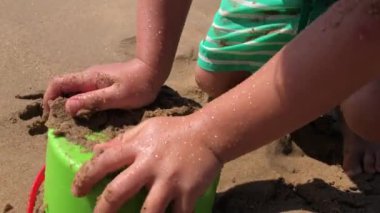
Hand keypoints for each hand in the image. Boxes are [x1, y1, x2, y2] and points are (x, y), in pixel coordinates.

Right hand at [43, 59, 164, 115]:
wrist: (153, 71)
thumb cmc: (137, 85)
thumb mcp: (115, 97)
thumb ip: (92, 101)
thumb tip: (67, 107)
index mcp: (88, 78)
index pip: (58, 83)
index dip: (49, 98)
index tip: (50, 115)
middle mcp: (88, 77)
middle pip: (64, 88)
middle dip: (57, 104)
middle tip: (61, 123)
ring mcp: (96, 79)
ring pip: (75, 91)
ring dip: (70, 105)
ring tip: (73, 123)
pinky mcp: (104, 84)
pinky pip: (86, 93)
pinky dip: (81, 104)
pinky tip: (89, 116)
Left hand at [72, 115, 221, 212]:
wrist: (208, 134)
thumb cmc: (174, 131)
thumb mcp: (146, 128)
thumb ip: (122, 140)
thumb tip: (96, 151)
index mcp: (137, 147)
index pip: (104, 162)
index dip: (85, 177)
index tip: (77, 190)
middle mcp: (150, 164)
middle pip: (118, 191)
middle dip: (102, 210)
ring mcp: (170, 180)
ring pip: (147, 211)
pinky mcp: (188, 192)